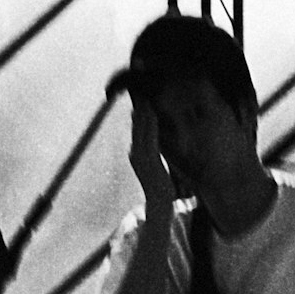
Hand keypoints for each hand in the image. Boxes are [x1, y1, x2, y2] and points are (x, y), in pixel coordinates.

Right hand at [126, 95, 170, 216]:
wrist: (159, 202)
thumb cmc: (159, 186)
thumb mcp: (154, 168)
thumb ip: (151, 156)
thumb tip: (153, 146)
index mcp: (136, 153)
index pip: (136, 130)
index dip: (138, 115)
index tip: (141, 100)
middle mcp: (135, 152)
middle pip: (136, 126)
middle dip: (139, 109)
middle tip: (142, 92)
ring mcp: (140, 155)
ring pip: (141, 128)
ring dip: (143, 112)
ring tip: (146, 97)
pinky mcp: (148, 158)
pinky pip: (150, 136)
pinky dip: (150, 123)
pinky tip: (153, 113)